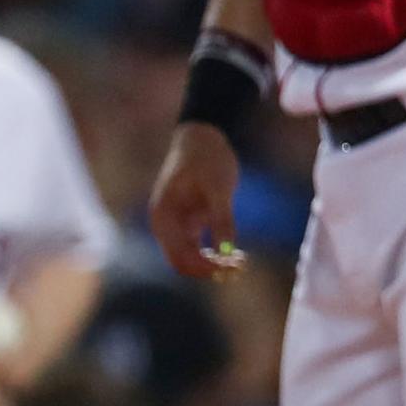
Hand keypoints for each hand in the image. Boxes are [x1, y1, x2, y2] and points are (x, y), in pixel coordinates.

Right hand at [149, 123, 245, 279]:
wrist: (203, 136)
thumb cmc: (206, 157)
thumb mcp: (218, 187)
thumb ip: (221, 218)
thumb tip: (227, 251)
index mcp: (163, 216)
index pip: (178, 256)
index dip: (203, 267)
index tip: (230, 266)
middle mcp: (166, 225)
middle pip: (183, 262)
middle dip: (208, 269)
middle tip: (240, 268)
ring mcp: (178, 224)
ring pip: (192, 257)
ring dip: (213, 264)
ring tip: (242, 262)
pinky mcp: (192, 222)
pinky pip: (200, 248)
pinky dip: (216, 254)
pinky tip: (238, 254)